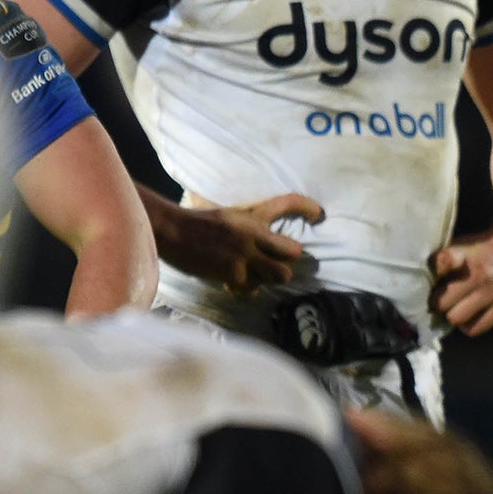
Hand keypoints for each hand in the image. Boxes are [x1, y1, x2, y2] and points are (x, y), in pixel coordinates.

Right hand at [142, 189, 324, 291]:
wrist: (172, 231)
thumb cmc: (196, 223)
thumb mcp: (227, 217)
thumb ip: (248, 228)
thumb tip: (262, 241)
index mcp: (251, 216)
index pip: (286, 204)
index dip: (307, 208)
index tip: (320, 213)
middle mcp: (253, 234)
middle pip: (293, 251)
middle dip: (289, 260)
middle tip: (280, 262)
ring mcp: (245, 255)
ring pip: (279, 275)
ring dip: (271, 277)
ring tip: (258, 275)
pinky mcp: (233, 273)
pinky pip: (251, 289)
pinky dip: (244, 289)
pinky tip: (234, 284)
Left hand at [429, 231, 492, 335]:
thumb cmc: (483, 250)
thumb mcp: (462, 247)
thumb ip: (444, 265)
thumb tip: (423, 287)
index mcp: (464, 256)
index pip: (440, 263)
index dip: (432, 273)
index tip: (431, 279)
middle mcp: (478, 275)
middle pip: (441, 302)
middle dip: (438, 302)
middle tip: (442, 300)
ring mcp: (492, 293)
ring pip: (455, 318)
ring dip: (452, 314)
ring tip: (457, 308)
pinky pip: (474, 329)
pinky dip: (467, 324)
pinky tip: (470, 315)